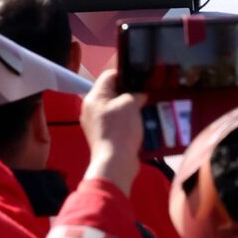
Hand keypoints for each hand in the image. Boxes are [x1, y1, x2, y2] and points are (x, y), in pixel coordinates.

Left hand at [81, 69, 143, 192]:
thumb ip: (135, 94)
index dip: (126, 74)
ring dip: (131, 109)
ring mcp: (97, 124)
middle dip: (130, 93)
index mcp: (94, 97)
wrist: (116, 162)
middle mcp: (92, 109)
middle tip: (145, 94)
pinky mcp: (105, 136)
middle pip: (113, 93)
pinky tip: (142, 123)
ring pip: (117, 109)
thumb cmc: (120, 130)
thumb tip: (140, 95)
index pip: (109, 76)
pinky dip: (129, 122)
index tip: (141, 78)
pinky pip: (118, 124)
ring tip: (146, 108)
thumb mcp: (130, 104)